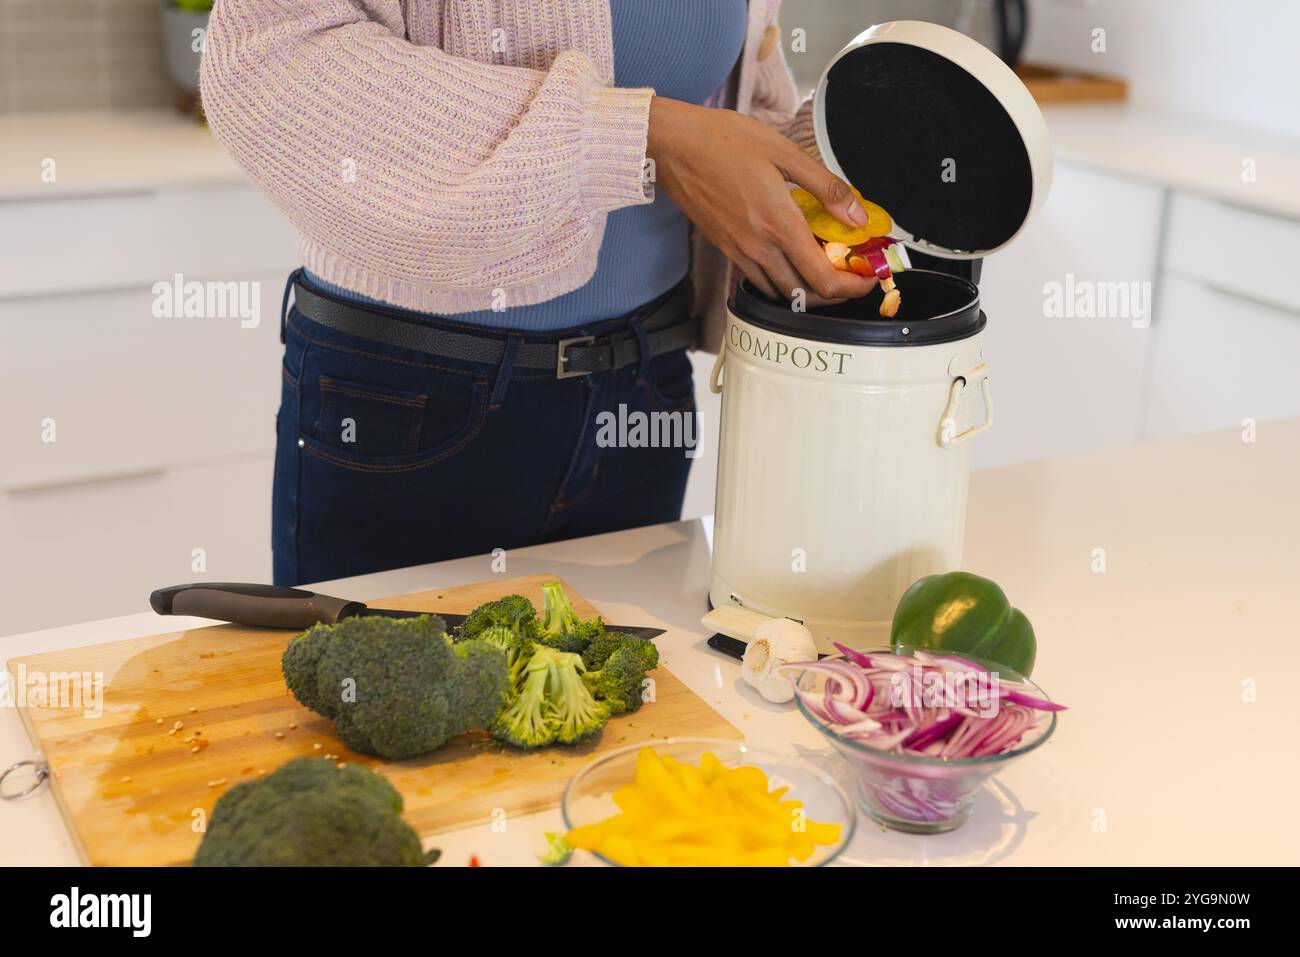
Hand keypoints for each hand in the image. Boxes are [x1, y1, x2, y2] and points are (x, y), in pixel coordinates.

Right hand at [646, 96, 877, 305]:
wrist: (673, 146)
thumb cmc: (725, 141)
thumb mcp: (785, 153)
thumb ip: (826, 188)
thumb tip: (857, 217)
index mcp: (779, 224)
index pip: (823, 279)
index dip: (852, 287)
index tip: (868, 277)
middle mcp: (758, 247)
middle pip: (805, 295)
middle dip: (836, 292)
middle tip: (852, 273)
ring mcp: (739, 252)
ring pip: (781, 293)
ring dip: (808, 290)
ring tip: (825, 267)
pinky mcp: (725, 249)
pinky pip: (759, 280)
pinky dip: (782, 281)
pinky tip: (791, 258)